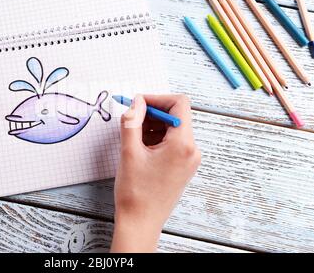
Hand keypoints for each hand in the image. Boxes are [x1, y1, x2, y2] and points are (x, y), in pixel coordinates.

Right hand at [111, 94, 200, 252]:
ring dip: (152, 126)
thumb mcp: (129, 152)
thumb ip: (132, 122)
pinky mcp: (182, 166)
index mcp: (183, 145)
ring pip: (172, 129)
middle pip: (175, 116)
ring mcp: (189, 159)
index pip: (179, 104)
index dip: (156, 98)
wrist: (140, 223)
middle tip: (131, 119)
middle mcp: (192, 150)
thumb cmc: (136, 193)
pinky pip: (172, 142)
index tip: (137, 103)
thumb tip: (136, 102)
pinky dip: (155, 138)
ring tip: (133, 137)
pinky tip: (139, 147)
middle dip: (152, 113)